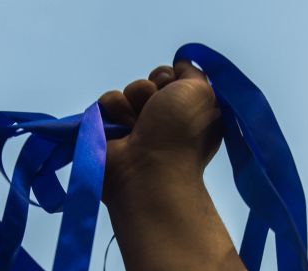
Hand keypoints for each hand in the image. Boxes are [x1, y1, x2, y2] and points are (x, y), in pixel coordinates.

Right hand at [99, 61, 221, 205]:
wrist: (148, 171)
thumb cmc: (180, 134)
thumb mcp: (201, 92)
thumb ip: (193, 72)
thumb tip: (180, 63)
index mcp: (186, 113)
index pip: (172, 77)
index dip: (172, 81)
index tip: (175, 94)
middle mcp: (161, 120)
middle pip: (149, 82)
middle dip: (152, 90)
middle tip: (157, 112)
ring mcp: (134, 127)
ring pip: (128, 91)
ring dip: (133, 101)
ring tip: (138, 126)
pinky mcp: (108, 132)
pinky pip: (106, 103)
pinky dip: (113, 111)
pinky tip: (122, 130)